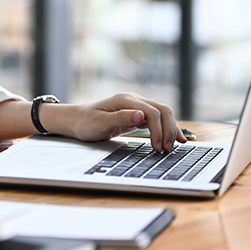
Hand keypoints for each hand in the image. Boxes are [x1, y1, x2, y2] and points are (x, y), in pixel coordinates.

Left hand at [55, 93, 184, 150]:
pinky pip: (157, 120)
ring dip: (170, 129)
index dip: (158, 130)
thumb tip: (142, 116)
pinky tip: (174, 138)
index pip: (151, 111)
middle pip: (162, 110)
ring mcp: (136, 107)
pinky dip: (166, 128)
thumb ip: (121, 118)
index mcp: (125, 100)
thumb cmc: (86, 122)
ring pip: (163, 114)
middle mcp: (134, 100)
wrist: (76, 121)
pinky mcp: (137, 115)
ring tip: (171, 147)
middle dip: (168, 130)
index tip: (158, 147)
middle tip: (166, 150)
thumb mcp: (101, 122)